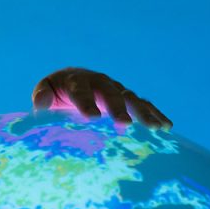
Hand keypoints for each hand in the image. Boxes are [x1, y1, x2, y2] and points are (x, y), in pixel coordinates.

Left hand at [31, 67, 171, 129]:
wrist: (71, 84)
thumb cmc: (55, 92)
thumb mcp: (45, 91)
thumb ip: (42, 96)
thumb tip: (42, 103)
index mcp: (76, 80)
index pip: (81, 90)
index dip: (86, 103)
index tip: (93, 118)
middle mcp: (100, 82)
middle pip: (111, 93)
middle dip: (118, 109)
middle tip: (125, 125)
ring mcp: (116, 89)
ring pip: (132, 99)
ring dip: (144, 113)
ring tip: (156, 129)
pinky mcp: (127, 99)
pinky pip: (143, 105)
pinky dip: (155, 114)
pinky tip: (167, 127)